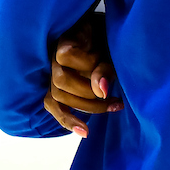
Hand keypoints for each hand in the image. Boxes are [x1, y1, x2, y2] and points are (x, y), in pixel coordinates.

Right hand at [45, 11, 121, 137]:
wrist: (109, 38)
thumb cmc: (111, 40)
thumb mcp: (112, 48)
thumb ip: (105, 67)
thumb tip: (101, 92)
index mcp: (67, 40)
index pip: (65, 55)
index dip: (87, 64)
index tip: (106, 66)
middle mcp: (54, 58)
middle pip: (60, 81)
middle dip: (89, 93)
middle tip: (115, 96)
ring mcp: (53, 74)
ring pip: (58, 97)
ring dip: (88, 107)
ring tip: (115, 106)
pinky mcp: (56, 89)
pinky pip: (54, 107)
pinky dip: (68, 121)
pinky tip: (85, 131)